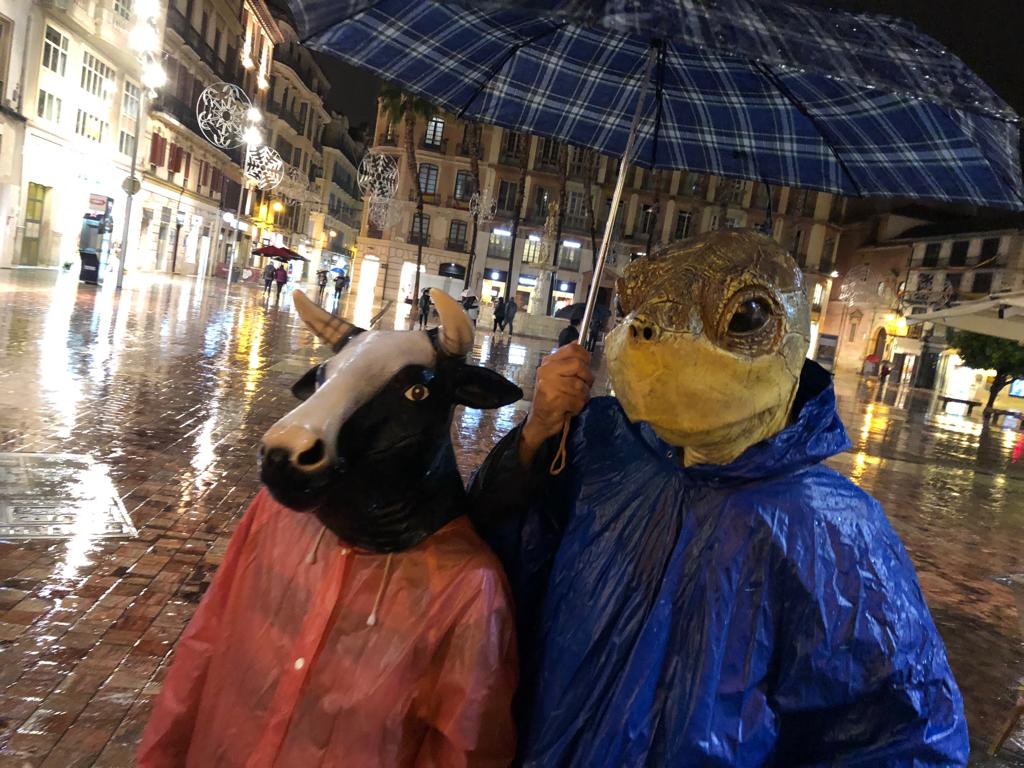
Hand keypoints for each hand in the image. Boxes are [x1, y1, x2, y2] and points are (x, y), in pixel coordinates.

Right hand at [519, 343, 593, 465]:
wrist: (540, 421)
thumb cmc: (551, 398)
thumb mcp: (557, 376)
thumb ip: (567, 360)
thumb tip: (576, 342)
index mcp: (548, 363)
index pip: (572, 349)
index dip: (585, 357)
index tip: (585, 367)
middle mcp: (547, 371)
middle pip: (579, 365)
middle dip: (587, 378)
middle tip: (583, 388)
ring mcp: (549, 385)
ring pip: (580, 385)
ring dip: (582, 397)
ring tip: (574, 401)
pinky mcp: (554, 400)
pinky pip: (577, 400)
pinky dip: (577, 407)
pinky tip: (569, 409)